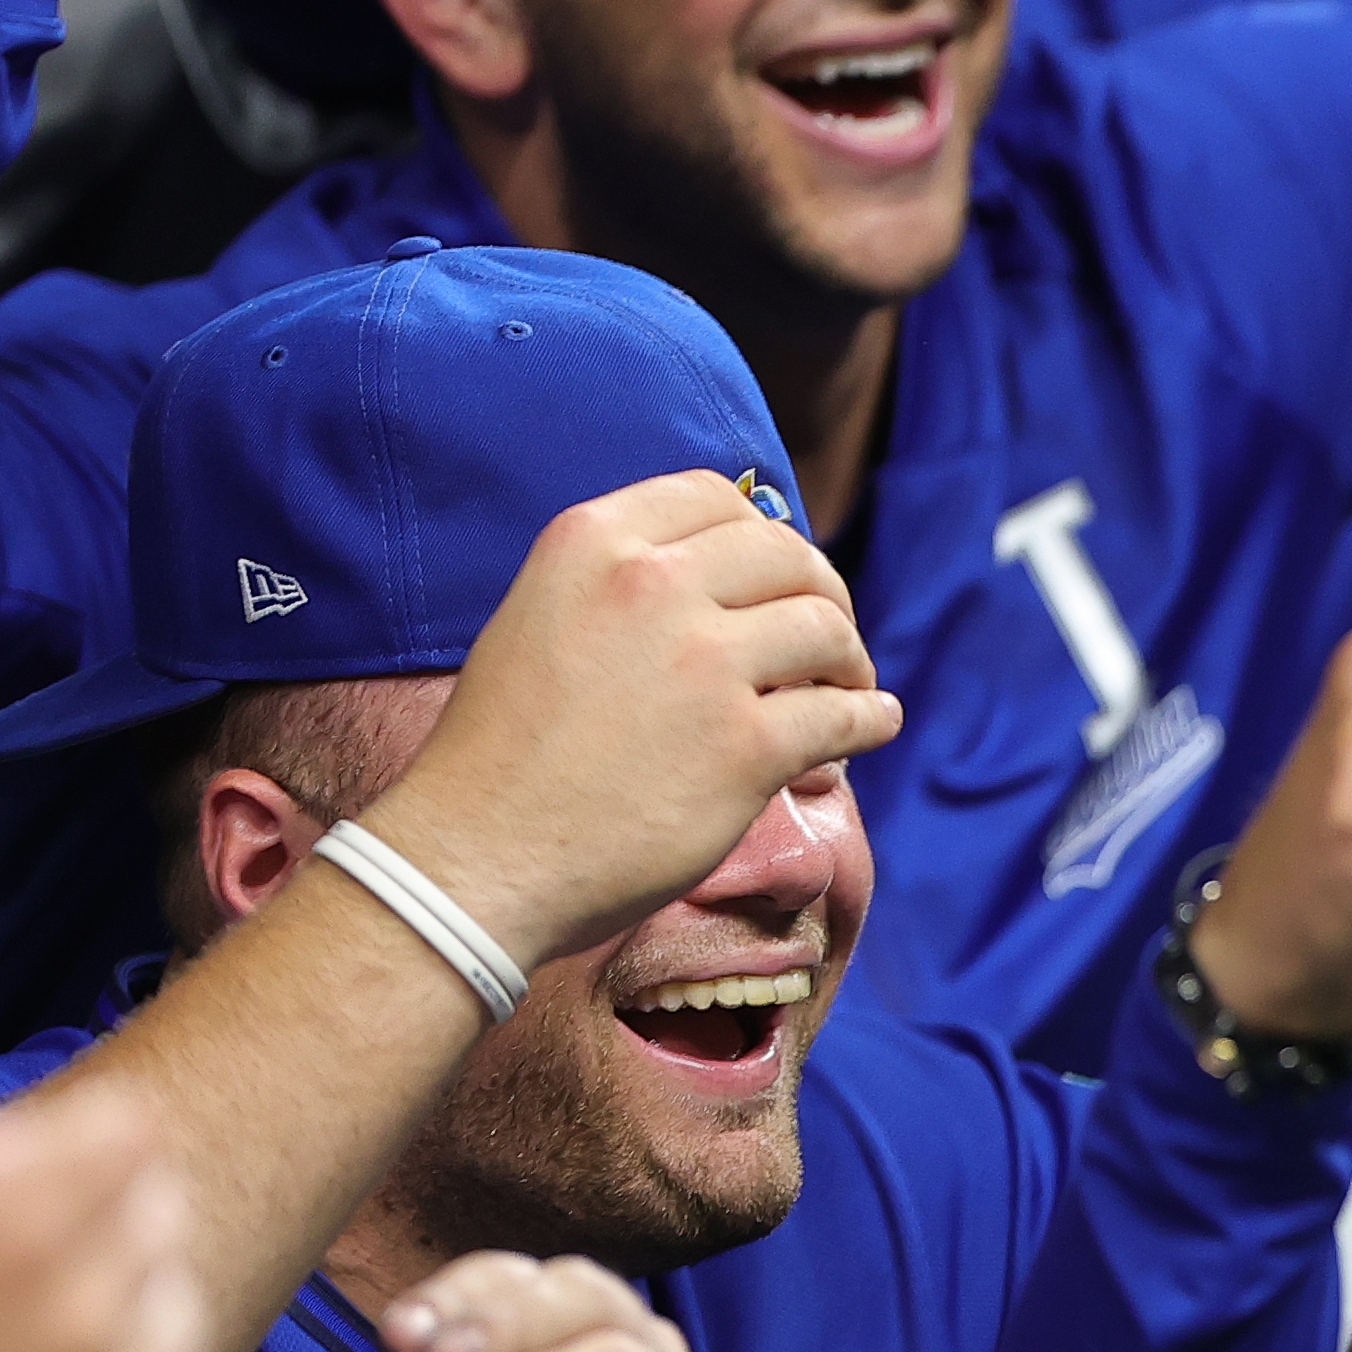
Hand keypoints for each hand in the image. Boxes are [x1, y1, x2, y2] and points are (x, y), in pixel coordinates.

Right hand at [0, 1089, 198, 1351]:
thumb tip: (51, 1129)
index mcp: (3, 1238)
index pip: (131, 1138)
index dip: (102, 1146)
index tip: (80, 1167)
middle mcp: (84, 1320)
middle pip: (162, 1224)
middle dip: (114, 1228)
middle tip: (38, 1272)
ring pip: (174, 1322)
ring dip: (125, 1320)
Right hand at [371, 474, 901, 971]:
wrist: (478, 854)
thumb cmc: (503, 752)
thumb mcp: (542, 619)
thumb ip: (620, 586)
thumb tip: (720, 582)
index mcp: (593, 542)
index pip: (716, 497)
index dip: (763, 537)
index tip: (779, 577)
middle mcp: (650, 585)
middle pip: (786, 556)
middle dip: (822, 593)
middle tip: (830, 639)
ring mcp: (703, 664)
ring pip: (826, 629)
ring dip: (851, 659)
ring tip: (848, 689)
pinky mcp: (745, 746)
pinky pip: (844, 714)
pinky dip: (871, 719)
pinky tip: (873, 726)